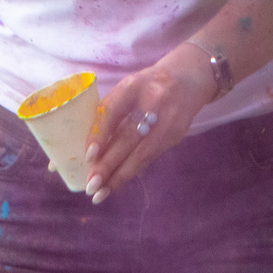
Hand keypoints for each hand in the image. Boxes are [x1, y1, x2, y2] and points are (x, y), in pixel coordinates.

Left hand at [83, 44, 215, 200]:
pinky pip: (150, 157)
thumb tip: (84, 149)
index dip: (100, 133)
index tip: (89, 156)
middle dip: (108, 164)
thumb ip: (108, 113)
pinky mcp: (175, 136)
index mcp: (133, 86)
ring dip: (120, 175)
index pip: (113, 110)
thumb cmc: (145, 87)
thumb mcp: (125, 90)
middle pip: (128, 137)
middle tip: (91, 185)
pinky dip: (132, 171)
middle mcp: (152, 102)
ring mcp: (168, 121)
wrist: (187, 79)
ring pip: (142, 154)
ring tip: (101, 193)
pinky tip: (118, 182)